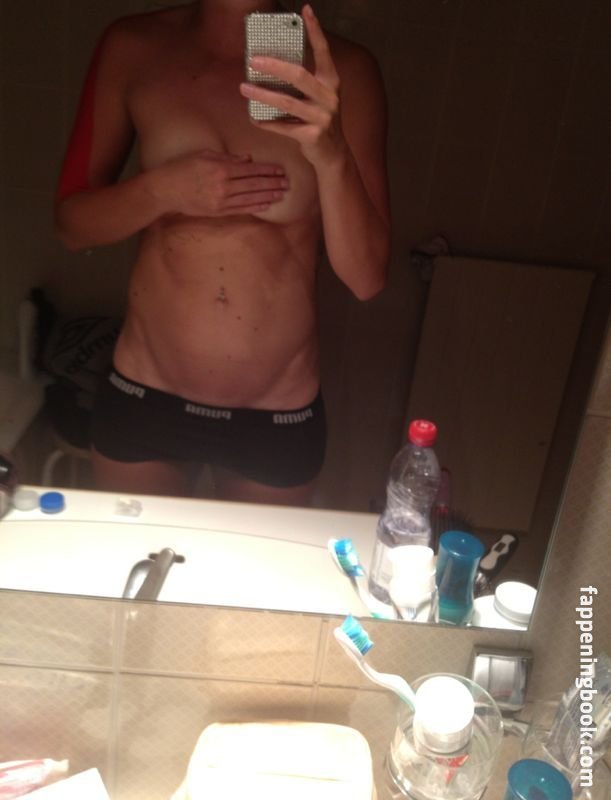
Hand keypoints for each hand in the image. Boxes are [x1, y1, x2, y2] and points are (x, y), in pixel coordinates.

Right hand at [154, 149, 288, 216]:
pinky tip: (266, 205)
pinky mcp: (218, 212)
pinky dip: (255, 207)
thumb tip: (248, 159)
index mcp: (221, 168)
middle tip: (287, 183)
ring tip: (281, 194)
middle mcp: (223, 185)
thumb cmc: (182, 168)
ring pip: (251, 198)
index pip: (251, 169)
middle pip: (254, 184)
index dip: (268, 170)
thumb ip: (227, 157)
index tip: (280, 170)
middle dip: (272, 183)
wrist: (165, 190)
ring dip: (268, 196)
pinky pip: (241, 209)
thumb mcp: (204, 155)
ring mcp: (221, 200)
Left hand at [239, 4, 344, 166]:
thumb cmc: (319, 120)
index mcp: (331, 82)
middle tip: (253, 60)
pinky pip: (284, 127)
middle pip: (298, 75)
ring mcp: (322, 117)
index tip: (306, 10)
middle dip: (274, 66)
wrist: (333, 154)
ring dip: (263, 94)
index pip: (323, 52)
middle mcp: (329, 97)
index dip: (316, 30)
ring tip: (244, 87)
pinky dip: (267, 123)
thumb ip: (302, 83)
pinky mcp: (312, 136)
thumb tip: (270, 67)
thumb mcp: (317, 98)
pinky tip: (254, 118)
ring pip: (287, 102)